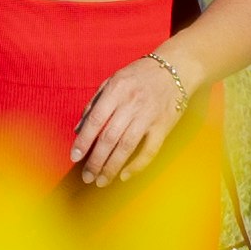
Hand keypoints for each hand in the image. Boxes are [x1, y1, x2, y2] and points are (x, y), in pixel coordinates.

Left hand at [67, 57, 189, 192]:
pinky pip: (150, 150)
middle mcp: (131, 103)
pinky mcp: (163, 126)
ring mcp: (148, 116)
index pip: (95, 120)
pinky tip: (125, 176)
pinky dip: (137, 165)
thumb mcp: (113, 80)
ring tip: (101, 181)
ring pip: (127, 146)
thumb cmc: (139, 75)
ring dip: (112, 167)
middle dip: (96, 160)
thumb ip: (94, 103)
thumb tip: (78, 129)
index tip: (74, 157)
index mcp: (116, 90)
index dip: (83, 141)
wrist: (176, 68)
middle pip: (109, 137)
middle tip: (87, 177)